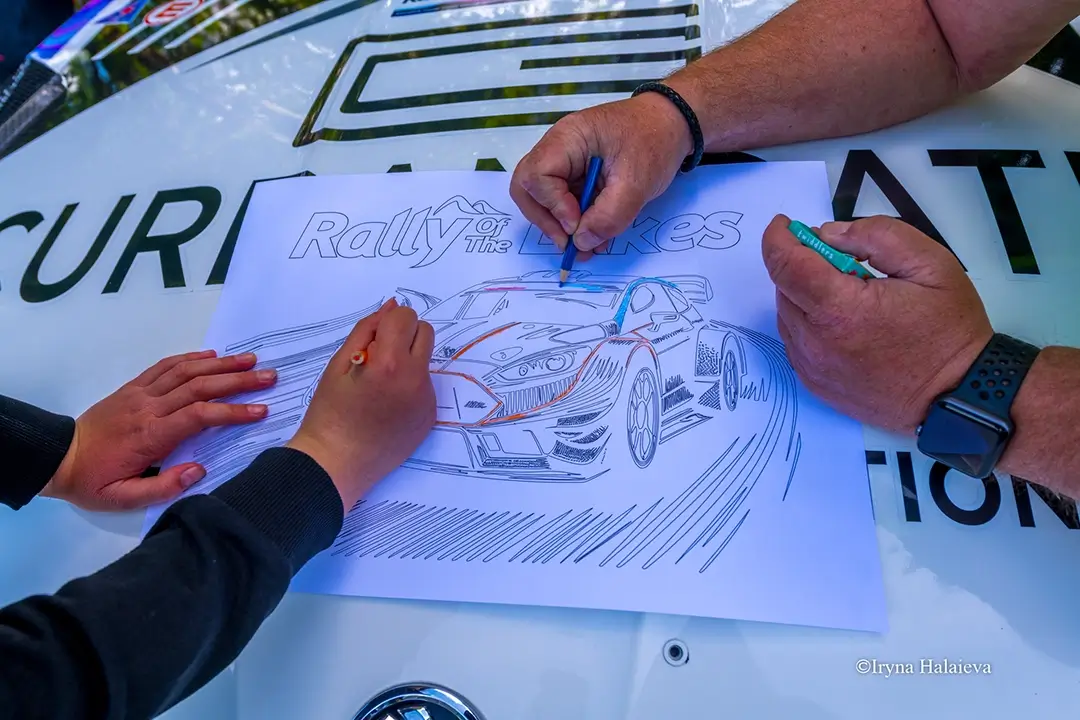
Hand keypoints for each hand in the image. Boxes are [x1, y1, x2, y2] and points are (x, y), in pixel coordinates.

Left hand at [44, 351, 276, 510]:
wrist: (57, 458)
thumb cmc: (93, 482)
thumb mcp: (123, 499)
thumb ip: (163, 488)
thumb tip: (199, 470)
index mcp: (151, 435)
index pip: (199, 416)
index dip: (232, 411)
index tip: (261, 411)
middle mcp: (149, 407)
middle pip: (200, 386)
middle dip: (238, 380)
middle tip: (269, 376)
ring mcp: (140, 394)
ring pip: (186, 371)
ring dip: (221, 364)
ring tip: (251, 360)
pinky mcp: (133, 388)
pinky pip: (165, 367)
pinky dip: (191, 358)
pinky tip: (212, 355)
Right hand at [286, 299, 435, 511]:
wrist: (338, 463)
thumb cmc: (330, 414)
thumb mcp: (338, 365)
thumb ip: (366, 331)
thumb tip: (390, 307)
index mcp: (390, 363)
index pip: (406, 317)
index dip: (388, 322)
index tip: (373, 340)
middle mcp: (416, 379)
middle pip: (426, 332)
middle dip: (404, 335)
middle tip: (379, 355)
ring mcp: (427, 400)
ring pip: (425, 360)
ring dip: (408, 361)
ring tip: (380, 386)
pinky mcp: (430, 416)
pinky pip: (425, 386)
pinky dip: (410, 387)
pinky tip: (388, 406)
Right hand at [511, 93, 691, 253]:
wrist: (672, 125)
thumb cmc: (655, 141)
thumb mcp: (637, 184)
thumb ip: (609, 217)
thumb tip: (581, 242)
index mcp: (569, 138)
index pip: (538, 175)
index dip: (554, 206)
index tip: (577, 226)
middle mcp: (559, 147)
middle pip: (527, 187)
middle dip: (546, 220)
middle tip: (569, 242)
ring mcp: (564, 160)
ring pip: (542, 198)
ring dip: (560, 225)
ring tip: (586, 245)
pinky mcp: (575, 173)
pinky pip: (563, 200)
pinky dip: (574, 221)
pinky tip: (593, 235)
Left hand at [762, 214, 992, 432]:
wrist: (958, 395)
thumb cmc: (949, 331)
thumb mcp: (929, 264)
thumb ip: (877, 236)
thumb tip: (830, 235)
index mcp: (841, 309)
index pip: (786, 264)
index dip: (779, 238)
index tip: (784, 225)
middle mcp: (816, 342)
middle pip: (784, 287)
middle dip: (802, 265)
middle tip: (840, 262)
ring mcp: (812, 367)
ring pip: (787, 314)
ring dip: (805, 295)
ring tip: (849, 296)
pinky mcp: (814, 384)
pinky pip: (795, 341)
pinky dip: (808, 323)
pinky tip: (842, 322)